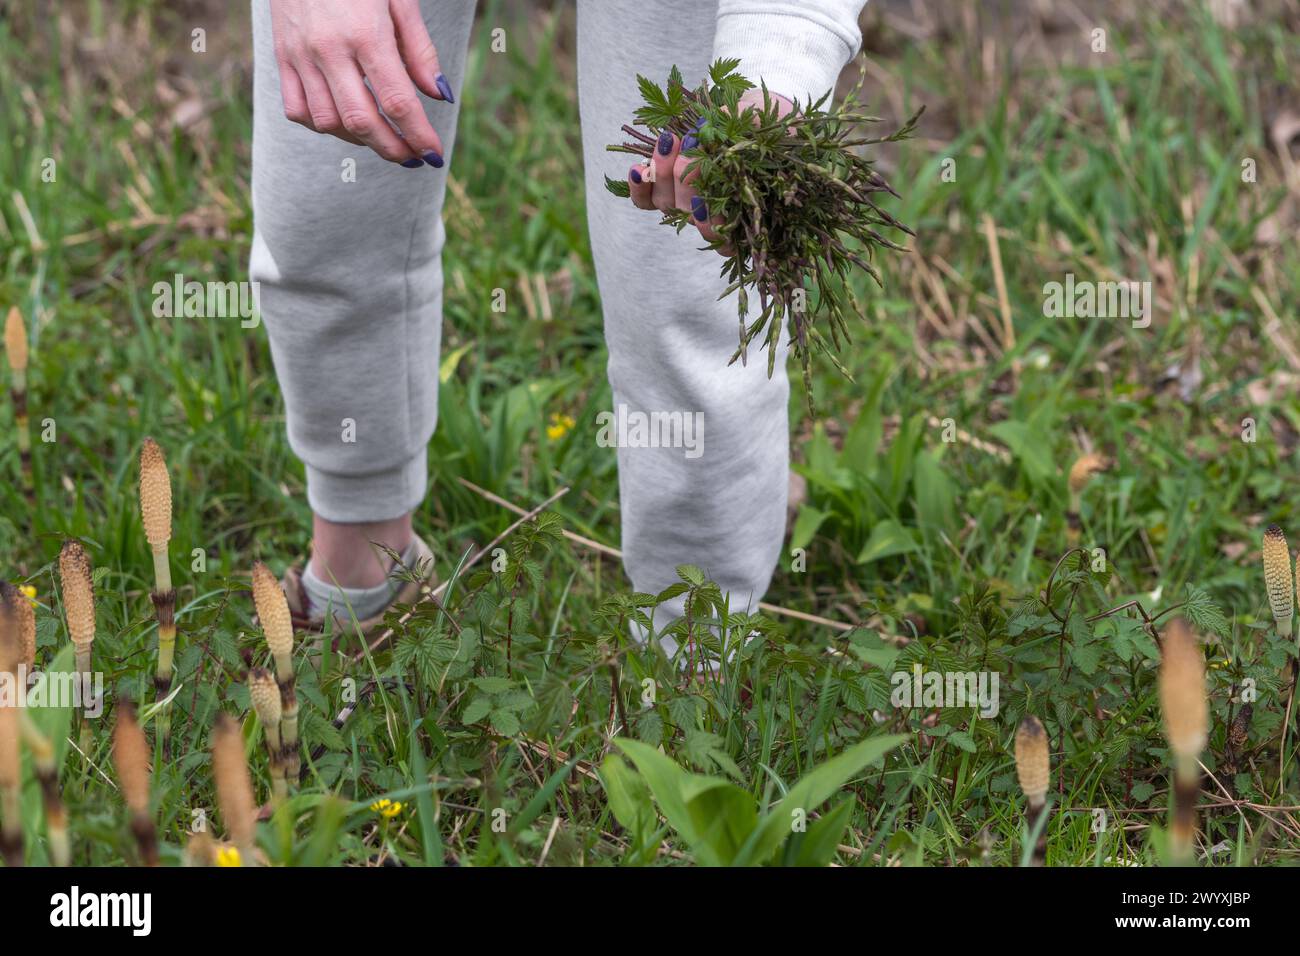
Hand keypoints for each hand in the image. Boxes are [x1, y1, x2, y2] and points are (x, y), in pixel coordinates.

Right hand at [270, 0, 454, 166]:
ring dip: (360, 141)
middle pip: (362, 121)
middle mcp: (329, 48)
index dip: (418, 135)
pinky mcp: (281, 56)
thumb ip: (420, 49)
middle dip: (392, 149)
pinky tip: (344, 121)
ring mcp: (300, 55)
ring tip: (382, 138)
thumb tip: (440, 96)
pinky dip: (323, 125)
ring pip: (328, 122)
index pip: (397, 101)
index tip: (434, 155)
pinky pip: (297, 110)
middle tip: (412, 158)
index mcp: (365, 32)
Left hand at [626, 89, 794, 249]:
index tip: (705, 198)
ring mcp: (685, 202)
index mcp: (744, 213)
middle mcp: (713, 214)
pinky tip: (636, 167)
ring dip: (663, 173)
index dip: (712, 223)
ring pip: (667, 203)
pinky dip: (638, 187)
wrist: (755, 110)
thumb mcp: (773, 129)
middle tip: (689, 151)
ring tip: (669, 140)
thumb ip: (755, 141)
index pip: (724, 240)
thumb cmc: (774, 126)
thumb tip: (722, 143)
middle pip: (692, 215)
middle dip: (687, 183)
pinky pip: (644, 200)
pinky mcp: (663, 187)